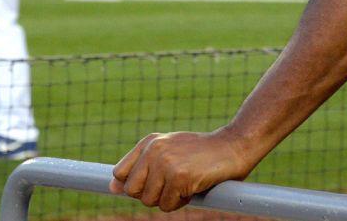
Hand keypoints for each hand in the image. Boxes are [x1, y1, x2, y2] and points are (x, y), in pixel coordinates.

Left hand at [109, 129, 255, 211]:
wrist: (234, 146)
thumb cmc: (202, 153)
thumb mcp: (169, 151)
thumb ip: (141, 166)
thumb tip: (112, 188)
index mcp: (149, 142)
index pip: (120, 173)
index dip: (133, 186)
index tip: (149, 185)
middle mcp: (154, 150)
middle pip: (132, 190)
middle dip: (150, 194)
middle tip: (171, 186)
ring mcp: (166, 163)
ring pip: (149, 201)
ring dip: (167, 200)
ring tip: (184, 184)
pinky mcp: (179, 177)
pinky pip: (167, 206)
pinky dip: (180, 203)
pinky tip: (193, 188)